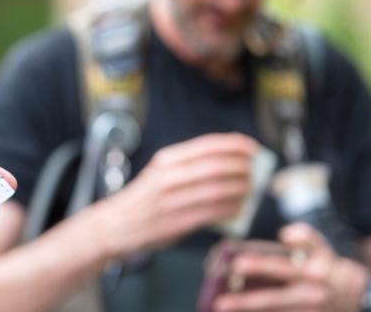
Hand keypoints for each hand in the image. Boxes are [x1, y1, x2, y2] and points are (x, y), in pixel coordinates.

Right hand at [98, 133, 255, 256]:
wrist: (115, 225)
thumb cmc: (143, 198)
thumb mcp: (159, 172)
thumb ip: (189, 165)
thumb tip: (230, 158)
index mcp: (166, 160)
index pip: (208, 145)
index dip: (235, 145)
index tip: (253, 148)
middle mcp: (168, 177)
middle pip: (216, 167)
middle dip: (243, 168)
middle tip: (256, 171)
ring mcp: (171, 201)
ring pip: (218, 190)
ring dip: (241, 189)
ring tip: (250, 189)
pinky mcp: (176, 223)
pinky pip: (212, 214)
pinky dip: (231, 209)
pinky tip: (238, 208)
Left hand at [213, 223, 368, 311]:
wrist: (362, 299)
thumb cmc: (331, 268)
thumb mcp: (324, 248)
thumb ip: (305, 237)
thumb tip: (285, 234)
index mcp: (313, 271)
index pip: (282, 267)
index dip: (260, 265)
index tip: (237, 264)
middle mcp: (312, 295)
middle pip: (275, 300)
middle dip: (248, 302)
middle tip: (221, 301)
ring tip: (221, 308)